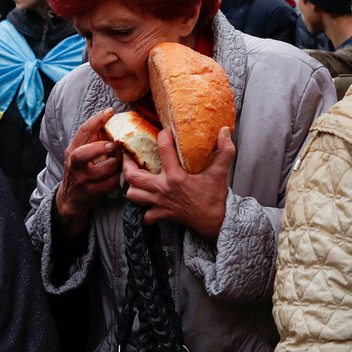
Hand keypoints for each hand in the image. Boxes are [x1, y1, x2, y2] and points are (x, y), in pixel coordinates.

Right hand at [56, 107, 121, 237]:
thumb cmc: (80, 172)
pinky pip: (111, 183)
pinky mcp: (93, 192)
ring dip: (117, 164)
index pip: (82, 132)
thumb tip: (110, 121)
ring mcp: (83, 180)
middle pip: (82, 154)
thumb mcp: (79, 154)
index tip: (109, 111)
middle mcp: (75, 165)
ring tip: (122, 160)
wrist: (71, 200)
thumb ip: (90, 140)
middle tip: (112, 145)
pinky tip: (121, 174)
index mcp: (72, 151)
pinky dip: (119, 177)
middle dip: (100, 148)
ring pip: (104, 169)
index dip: (96, 120)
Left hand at [124, 126, 234, 241]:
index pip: (163, 150)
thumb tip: (225, 131)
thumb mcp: (220, 172)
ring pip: (133, 194)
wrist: (215, 221)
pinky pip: (143, 214)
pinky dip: (142, 209)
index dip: (163, 136)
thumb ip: (225, 150)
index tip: (164, 131)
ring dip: (131, 186)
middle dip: (127, 163)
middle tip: (129, 154)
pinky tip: (146, 200)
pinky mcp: (161, 215)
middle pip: (133, 176)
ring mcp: (159, 203)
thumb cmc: (215, 196)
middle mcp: (163, 189)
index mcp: (176, 176)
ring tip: (134, 177)